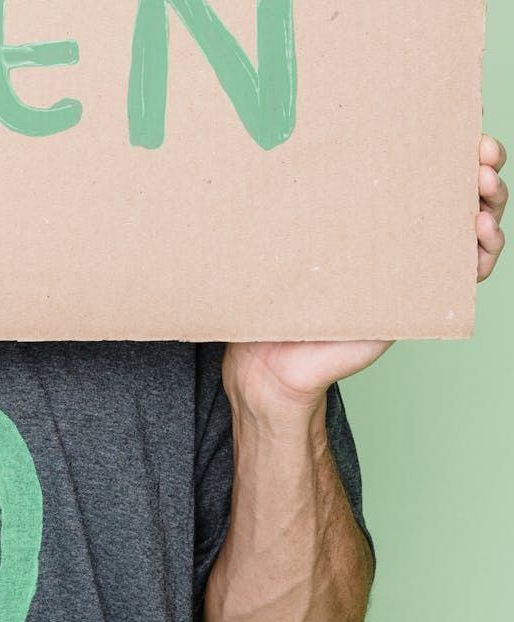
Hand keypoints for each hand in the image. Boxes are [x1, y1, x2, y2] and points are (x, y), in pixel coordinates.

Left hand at [224, 136, 506, 427]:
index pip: (421, 172)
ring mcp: (413, 268)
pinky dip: (481, 255)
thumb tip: (264, 138)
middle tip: (481, 156)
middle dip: (481, 168)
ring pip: (471, 231)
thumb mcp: (282, 240)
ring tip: (483, 192)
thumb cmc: (272, 293)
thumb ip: (289, 203)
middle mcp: (400, 237)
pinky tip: (479, 237)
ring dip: (490, 207)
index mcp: (373, 214)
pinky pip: (463, 276)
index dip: (450, 148)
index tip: (463, 128)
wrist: (271, 360)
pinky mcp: (418, 304)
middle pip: (457, 194)